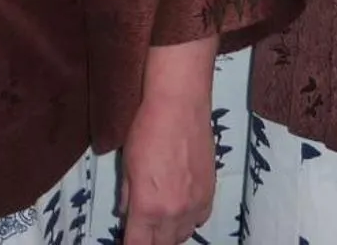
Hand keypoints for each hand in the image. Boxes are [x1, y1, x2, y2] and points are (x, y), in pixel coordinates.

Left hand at [120, 86, 214, 244]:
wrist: (179, 106)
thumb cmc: (147, 130)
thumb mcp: (127, 165)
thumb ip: (127, 196)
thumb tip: (126, 213)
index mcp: (147, 207)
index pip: (138, 244)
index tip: (129, 241)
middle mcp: (173, 213)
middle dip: (151, 241)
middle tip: (143, 231)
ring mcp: (195, 205)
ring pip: (182, 235)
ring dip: (170, 233)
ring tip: (161, 222)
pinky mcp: (210, 193)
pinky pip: (200, 219)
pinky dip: (189, 220)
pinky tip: (181, 209)